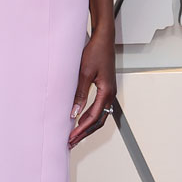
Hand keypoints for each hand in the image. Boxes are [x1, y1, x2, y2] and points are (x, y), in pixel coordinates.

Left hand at [68, 29, 115, 148]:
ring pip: (99, 116)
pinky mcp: (105, 89)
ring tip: (74, 136)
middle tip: (71, 142)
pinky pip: (99, 108)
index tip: (71, 137)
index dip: (81, 130)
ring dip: (87, 127)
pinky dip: (89, 118)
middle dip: (84, 133)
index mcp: (107, 92)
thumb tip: (74, 113)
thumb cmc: (96, 52)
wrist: (103, 39)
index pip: (93, 117)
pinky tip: (79, 120)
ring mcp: (109, 92)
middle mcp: (110, 94)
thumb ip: (80, 94)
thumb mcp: (84, 73)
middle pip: (98, 121)